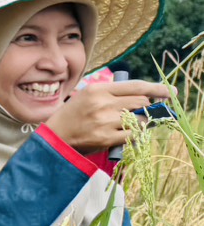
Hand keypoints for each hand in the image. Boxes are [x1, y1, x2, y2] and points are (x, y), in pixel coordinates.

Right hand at [45, 80, 173, 152]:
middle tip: (144, 111)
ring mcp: (105, 122)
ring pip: (139, 119)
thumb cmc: (72, 116)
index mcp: (98, 89)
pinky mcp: (106, 139)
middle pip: (141, 102)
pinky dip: (135, 135)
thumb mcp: (87, 96)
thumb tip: (145, 97)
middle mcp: (102, 104)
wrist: (54, 138)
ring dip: (141, 122)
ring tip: (130, 124)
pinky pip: (133, 135)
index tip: (170, 91)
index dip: (157, 88)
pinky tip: (128, 134)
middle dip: (147, 107)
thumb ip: (112, 94)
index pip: (136, 86)